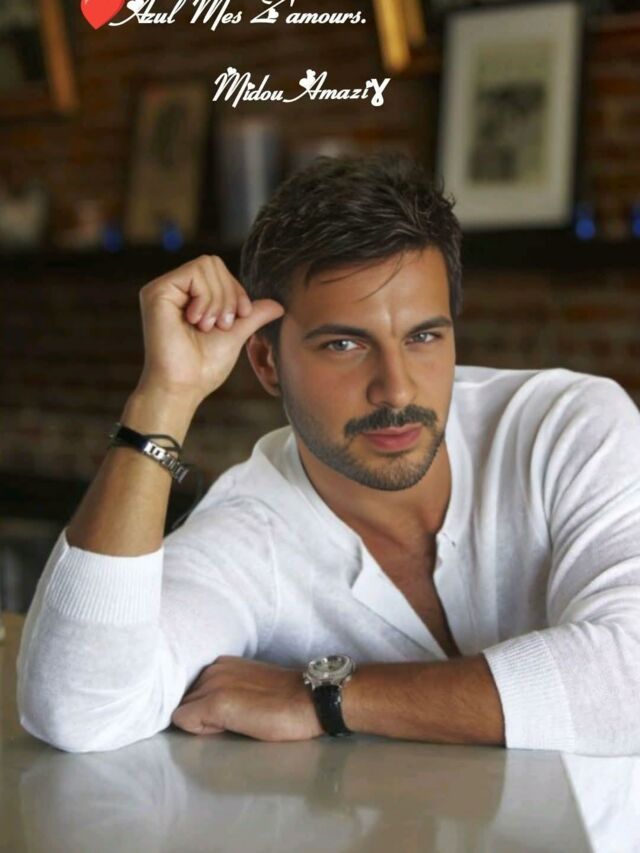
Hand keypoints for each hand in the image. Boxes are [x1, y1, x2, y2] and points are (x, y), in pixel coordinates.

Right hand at [137, 255, 284, 404]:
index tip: (241, 316)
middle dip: (228, 294)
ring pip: (206, 265)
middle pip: (213, 262)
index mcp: (188, 296)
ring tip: (208, 326)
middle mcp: (173, 289)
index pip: (219, 271)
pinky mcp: (157, 291)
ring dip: (218, 299)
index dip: (237, 290)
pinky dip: (205, 297)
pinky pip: (194, 273)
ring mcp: (163, 289)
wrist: (184, 386)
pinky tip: (196, 321)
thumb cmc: (204, 367)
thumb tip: (279, 306)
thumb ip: (253, 316)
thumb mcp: (235, 334)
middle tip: (222, 324)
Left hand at [171, 656, 323, 741]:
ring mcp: (212, 684)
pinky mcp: (214, 703)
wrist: (309, 700)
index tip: (232, 713)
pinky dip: (200, 730)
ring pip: (183, 710)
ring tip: (234, 722)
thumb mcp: (250, 685)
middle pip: (185, 700)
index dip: (206, 708)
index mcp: (221, 663)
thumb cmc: (286, 700)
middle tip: (234, 720)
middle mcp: (212, 668)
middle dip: (201, 713)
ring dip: (201, 721)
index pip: (193, 690)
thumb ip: (226, 689)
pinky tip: (228, 728)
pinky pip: (184, 721)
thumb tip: (208, 709)